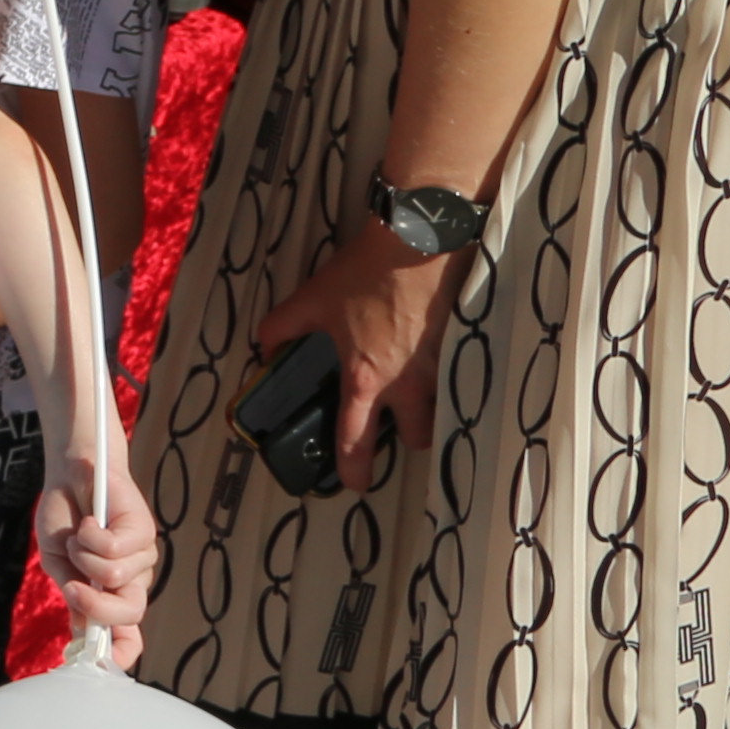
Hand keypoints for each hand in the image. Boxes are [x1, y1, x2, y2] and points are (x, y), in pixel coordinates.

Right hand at [35, 474, 155, 657]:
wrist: (69, 475)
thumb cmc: (64, 519)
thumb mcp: (58, 563)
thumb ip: (74, 594)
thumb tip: (83, 632)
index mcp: (110, 594)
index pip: (128, 633)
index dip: (122, 652)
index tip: (104, 662)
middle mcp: (131, 580)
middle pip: (130, 613)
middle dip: (97, 606)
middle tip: (72, 586)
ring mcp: (141, 557)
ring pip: (114, 577)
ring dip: (82, 554)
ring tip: (79, 535)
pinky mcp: (144, 532)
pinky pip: (114, 549)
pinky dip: (90, 536)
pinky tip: (90, 522)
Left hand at [251, 221, 468, 489]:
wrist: (418, 244)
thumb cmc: (365, 275)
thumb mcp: (310, 300)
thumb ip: (281, 328)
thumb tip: (266, 347)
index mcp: (366, 380)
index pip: (357, 441)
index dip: (354, 470)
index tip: (355, 484)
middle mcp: (409, 385)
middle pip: (416, 438)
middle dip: (405, 437)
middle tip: (391, 423)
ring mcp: (442, 369)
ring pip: (441, 410)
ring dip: (429, 409)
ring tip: (413, 390)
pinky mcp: (464, 349)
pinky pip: (458, 379)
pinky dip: (447, 379)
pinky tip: (433, 360)